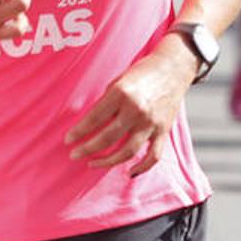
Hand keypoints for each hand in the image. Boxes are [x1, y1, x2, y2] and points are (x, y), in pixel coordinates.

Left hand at [64, 36, 193, 175]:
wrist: (173, 68)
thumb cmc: (141, 72)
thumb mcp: (118, 80)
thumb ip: (105, 101)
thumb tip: (87, 122)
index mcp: (122, 93)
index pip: (94, 118)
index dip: (79, 131)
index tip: (67, 139)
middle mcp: (136, 110)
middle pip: (107, 138)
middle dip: (87, 148)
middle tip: (74, 154)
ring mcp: (151, 123)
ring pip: (127, 151)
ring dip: (107, 161)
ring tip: (92, 163)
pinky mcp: (163, 131)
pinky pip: (153, 156)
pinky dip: (142, 167)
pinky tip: (129, 172)